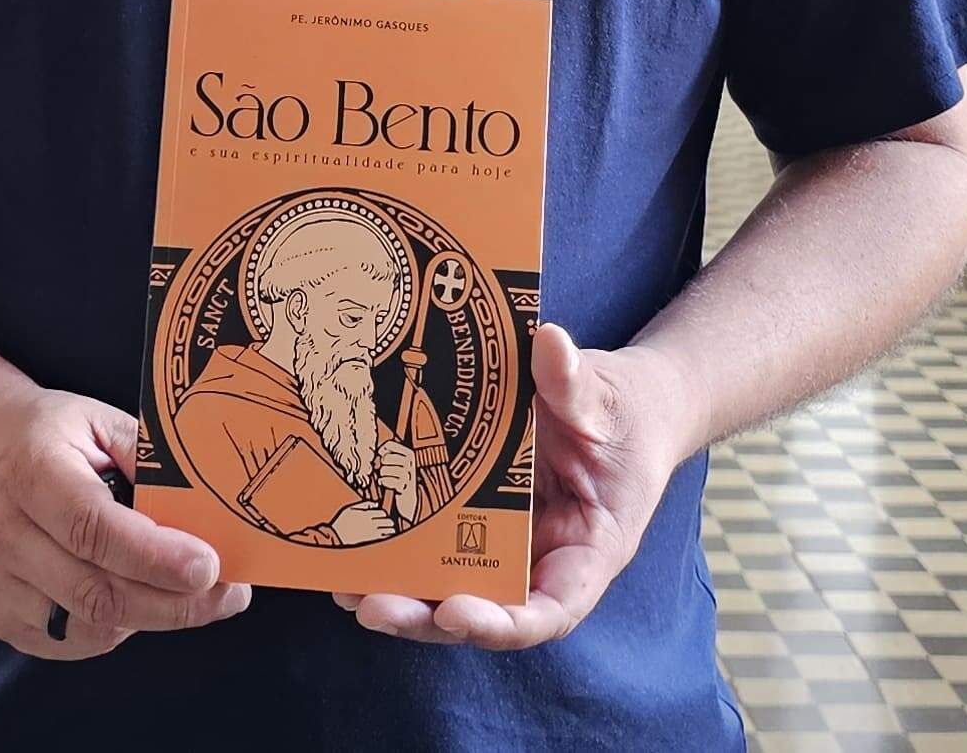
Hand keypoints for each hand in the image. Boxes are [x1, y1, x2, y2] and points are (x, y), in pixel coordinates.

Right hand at [0, 386, 251, 659]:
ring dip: (153, 617)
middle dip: (174, 603)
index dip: (155, 556)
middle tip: (228, 594)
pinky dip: (119, 626)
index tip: (209, 567)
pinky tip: (135, 595)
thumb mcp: (101, 422)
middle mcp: (4, 533)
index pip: (92, 528)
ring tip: (189, 592)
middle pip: (96, 592)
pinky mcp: (0, 618)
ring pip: (91, 626)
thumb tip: (210, 507)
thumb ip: (150, 460)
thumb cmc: (53, 438)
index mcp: (31, 472)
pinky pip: (76, 641)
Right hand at [329, 499, 400, 544]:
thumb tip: (373, 503)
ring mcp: (371, 532)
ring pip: (387, 530)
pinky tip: (386, 534)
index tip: (382, 514)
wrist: (337, 536)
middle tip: (387, 521)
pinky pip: (383, 537)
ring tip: (389, 528)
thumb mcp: (350, 508)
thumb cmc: (342, 521)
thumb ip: (363, 504)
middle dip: (389, 521)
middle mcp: (370, 523)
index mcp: (366, 514)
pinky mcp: (370, 540)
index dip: (383, 513)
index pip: (382, 512)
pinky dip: (387, 535)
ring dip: (390, 528)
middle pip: (387, 521)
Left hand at [336, 323, 692, 650]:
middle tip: (370, 606)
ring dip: (398, 592)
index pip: (549, 612)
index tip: (455, 612)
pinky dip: (395, 549)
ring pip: (448, 587)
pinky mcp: (472, 521)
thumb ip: (578, 383)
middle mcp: (540, 563)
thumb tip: (551, 343)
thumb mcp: (607, 399)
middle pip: (482, 611)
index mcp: (587, 552)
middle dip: (424, 616)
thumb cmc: (624, 414)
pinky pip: (433, 545)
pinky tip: (352, 537)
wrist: (617, 407)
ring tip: (343, 585)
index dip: (501, 624)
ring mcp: (502, 546)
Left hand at [373, 439, 419, 517]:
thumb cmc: (398, 476)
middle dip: (381, 464)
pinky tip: (383, 482)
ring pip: (386, 470)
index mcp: (409, 453)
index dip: (382, 450)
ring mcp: (408, 474)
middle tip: (382, 468)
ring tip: (383, 476)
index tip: (381, 455)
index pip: (389, 444)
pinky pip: (390, 481)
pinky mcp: (405, 486)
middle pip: (386, 458)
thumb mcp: (397, 462)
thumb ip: (388, 453)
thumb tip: (379, 451)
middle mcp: (410, 462)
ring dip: (382, 474)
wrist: (407, 495)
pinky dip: (384, 482)